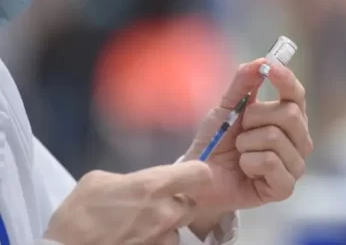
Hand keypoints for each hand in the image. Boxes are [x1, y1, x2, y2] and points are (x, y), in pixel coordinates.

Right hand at [44, 161, 211, 244]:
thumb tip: (137, 186)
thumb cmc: (78, 214)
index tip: (189, 177)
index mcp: (153, 186)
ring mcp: (163, 240)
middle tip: (154, 208)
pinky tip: (133, 241)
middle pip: (191, 206)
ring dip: (164, 230)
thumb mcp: (99, 182)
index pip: (199, 174)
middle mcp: (166, 213)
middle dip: (176, 206)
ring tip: (138, 230)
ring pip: (176, 231)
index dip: (197, 174)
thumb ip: (129, 180)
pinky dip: (153, 244)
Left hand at [185, 59, 311, 234]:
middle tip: (241, 129)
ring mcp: (295, 164)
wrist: (200, 176)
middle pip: (290, 114)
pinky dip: (249, 162)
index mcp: (288, 118)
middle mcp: (298, 140)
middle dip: (255, 118)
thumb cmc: (218, 141)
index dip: (286, 79)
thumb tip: (262, 61)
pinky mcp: (286, 187)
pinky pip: (271, 163)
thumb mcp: (226, 107)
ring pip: (275, 138)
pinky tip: (245, 169)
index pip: (297, 94)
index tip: (270, 68)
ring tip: (240, 152)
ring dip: (247, 143)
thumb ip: (243, 83)